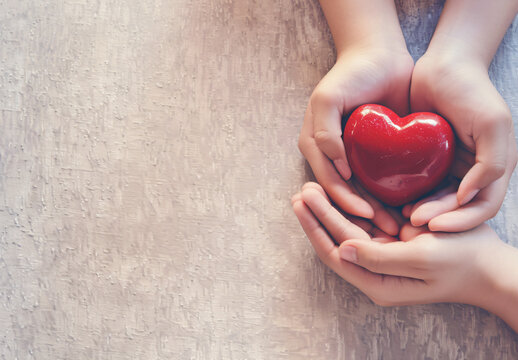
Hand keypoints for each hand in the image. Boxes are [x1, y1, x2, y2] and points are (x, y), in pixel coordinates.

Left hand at [292, 182, 517, 331]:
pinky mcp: (395, 240)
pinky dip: (354, 206)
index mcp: (377, 281)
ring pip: (350, 228)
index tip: (301, 203)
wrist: (492, 265)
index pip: (335, 253)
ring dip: (332, 208)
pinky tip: (342, 189)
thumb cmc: (462, 263)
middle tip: (302, 189)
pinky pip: (367, 221)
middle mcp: (375, 270)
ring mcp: (384, 255)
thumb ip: (378, 257)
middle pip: (338, 239)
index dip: (316, 227)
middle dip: (319, 214)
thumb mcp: (421, 259)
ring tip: (312, 186)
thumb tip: (341, 248)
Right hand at [298, 47, 412, 234]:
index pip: (329, 183)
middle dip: (363, 215)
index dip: (346, 202)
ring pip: (363, 193)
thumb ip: (324, 132)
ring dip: (378, 211)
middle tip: (387, 232)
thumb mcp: (328, 99)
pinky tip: (404, 209)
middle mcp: (331, 155)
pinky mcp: (374, 153)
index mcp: (315, 147)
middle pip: (346, 194)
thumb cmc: (351, 74)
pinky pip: (380, 180)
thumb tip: (336, 165)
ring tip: (397, 228)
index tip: (368, 217)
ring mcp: (353, 156)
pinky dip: (389, 196)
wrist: (380, 55)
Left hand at [408, 53, 517, 230]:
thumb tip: (469, 198)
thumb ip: (492, 163)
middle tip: (411, 222)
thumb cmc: (471, 90)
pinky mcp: (429, 159)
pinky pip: (421, 184)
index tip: (435, 225)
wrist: (443, 65)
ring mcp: (451, 166)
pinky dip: (411, 195)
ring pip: (437, 200)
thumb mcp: (492, 123)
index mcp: (495, 167)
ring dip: (423, 211)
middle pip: (457, 209)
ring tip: (402, 216)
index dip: (461, 221)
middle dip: (437, 218)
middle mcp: (474, 171)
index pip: (482, 207)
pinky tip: (394, 200)